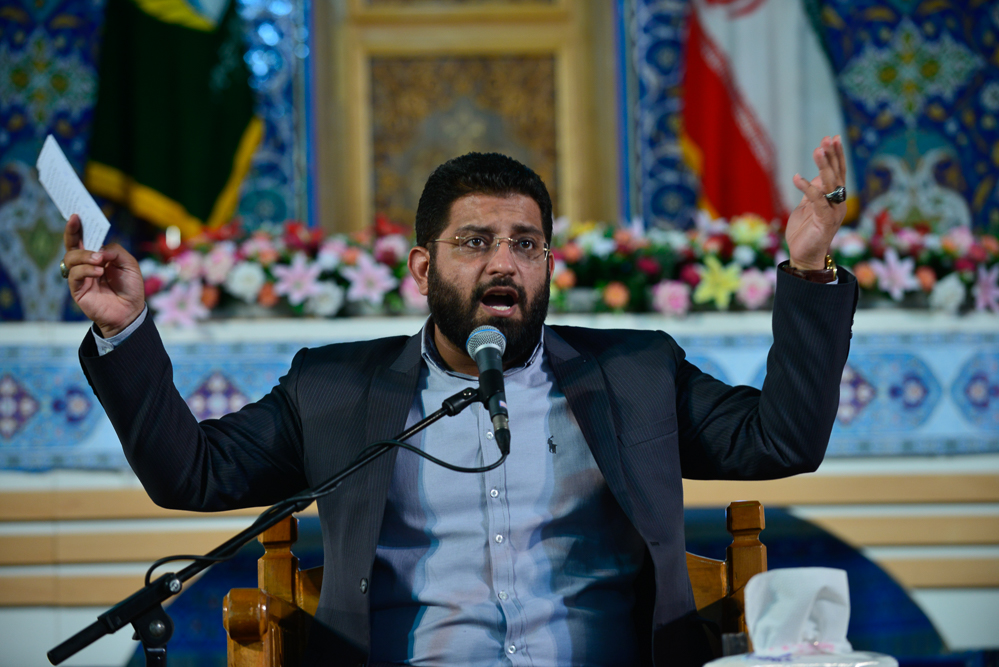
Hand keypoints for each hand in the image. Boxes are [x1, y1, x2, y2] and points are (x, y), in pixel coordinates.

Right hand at [63, 214, 145, 336]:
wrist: (130, 311)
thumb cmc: (130, 288)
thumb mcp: (130, 264)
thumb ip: (116, 252)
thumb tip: (99, 250)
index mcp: (98, 256)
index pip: (85, 239)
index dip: (79, 227)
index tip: (78, 215)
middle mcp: (86, 264)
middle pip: (72, 245)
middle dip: (72, 232)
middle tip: (75, 221)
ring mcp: (80, 276)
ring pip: (71, 258)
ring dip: (85, 255)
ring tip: (99, 261)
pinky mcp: (77, 289)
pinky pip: (74, 274)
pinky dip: (86, 270)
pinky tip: (98, 273)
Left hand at [785, 136, 847, 269]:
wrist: (803, 256)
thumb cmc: (804, 232)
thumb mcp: (806, 207)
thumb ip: (812, 192)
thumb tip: (816, 175)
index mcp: (835, 199)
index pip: (837, 173)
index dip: (836, 156)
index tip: (832, 138)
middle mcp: (838, 204)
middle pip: (837, 175)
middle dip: (832, 156)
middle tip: (827, 139)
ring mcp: (833, 213)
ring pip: (831, 185)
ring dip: (824, 166)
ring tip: (817, 150)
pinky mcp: (825, 222)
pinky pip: (818, 202)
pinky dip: (808, 189)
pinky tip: (797, 177)